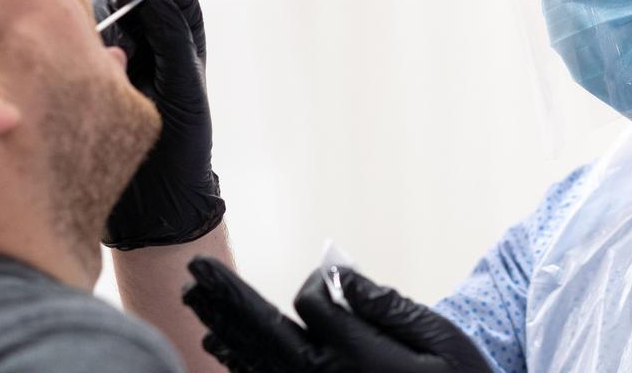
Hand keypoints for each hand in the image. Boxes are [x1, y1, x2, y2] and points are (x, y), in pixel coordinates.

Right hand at [90, 0, 223, 247]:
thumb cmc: (182, 145)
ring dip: (100, 21)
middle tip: (129, 7)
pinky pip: (71, 44)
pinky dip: (74, 41)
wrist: (151, 203)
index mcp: (179, 39)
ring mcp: (111, 58)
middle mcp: (146, 43)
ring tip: (115, 51)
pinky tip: (82, 58)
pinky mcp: (81, 75)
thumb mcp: (185, 87)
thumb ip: (172, 37)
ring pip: (94, 16)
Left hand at [182, 257, 492, 372]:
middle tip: (195, 268)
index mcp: (352, 357)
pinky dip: (240, 363)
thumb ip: (383, 305)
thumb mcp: (436, 338)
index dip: (322, 280)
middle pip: (261, 330)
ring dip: (222, 325)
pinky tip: (221, 347)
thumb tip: (338, 277)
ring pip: (254, 359)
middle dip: (226, 296)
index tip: (335, 273)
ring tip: (195, 299)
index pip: (311, 301)